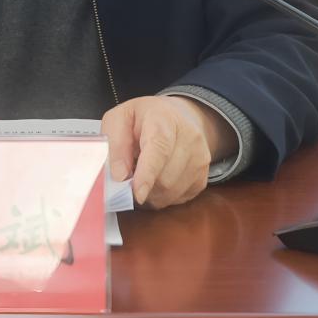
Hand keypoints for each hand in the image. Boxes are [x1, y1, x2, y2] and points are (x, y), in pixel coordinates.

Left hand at [101, 95, 230, 209]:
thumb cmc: (144, 118)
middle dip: (141, 185)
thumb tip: (119, 176)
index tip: (136, 193)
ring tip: (142, 175)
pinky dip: (161, 197)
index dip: (147, 174)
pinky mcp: (203, 178)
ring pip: (170, 192)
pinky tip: (156, 180)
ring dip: (150, 193)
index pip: (159, 149)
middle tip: (128, 176)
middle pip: (164, 178)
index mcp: (164, 118)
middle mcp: (189, 138)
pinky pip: (177, 200)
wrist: (178, 117)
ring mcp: (200, 159)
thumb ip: (114, 143)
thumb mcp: (120, 118)